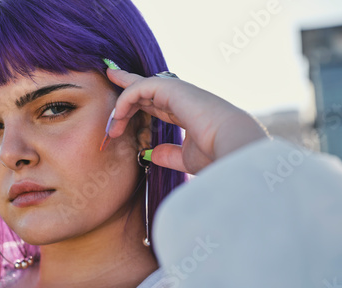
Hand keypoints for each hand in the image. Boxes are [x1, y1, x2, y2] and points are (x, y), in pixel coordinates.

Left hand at [106, 68, 268, 173]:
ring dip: (122, 105)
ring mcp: (178, 92)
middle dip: (126, 83)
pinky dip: (125, 100)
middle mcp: (181, 98)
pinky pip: (140, 88)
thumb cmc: (215, 154)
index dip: (138, 102)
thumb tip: (152, 154)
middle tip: (110, 75)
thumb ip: (168, 154)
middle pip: (146, 87)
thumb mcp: (185, 158)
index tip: (120, 107)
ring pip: (141, 88)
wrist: (231, 147)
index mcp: (185, 112)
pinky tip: (117, 117)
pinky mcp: (172, 88)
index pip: (156, 103)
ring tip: (111, 125)